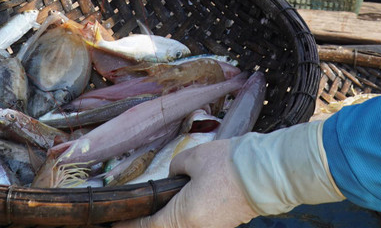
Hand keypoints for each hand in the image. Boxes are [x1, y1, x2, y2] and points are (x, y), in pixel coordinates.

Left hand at [113, 139, 256, 227]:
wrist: (266, 174)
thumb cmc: (228, 165)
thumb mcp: (193, 158)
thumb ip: (175, 169)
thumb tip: (174, 177)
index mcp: (181, 218)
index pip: (146, 227)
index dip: (127, 224)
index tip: (114, 223)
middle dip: (148, 225)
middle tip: (135, 215)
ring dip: (167, 221)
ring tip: (157, 207)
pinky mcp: (223, 226)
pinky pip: (195, 226)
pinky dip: (183, 218)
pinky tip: (182, 204)